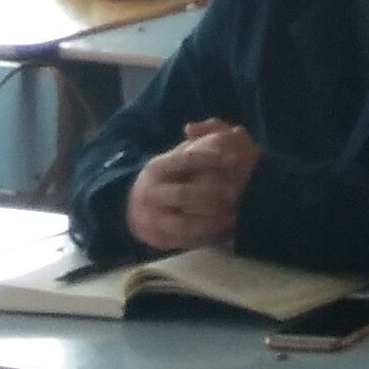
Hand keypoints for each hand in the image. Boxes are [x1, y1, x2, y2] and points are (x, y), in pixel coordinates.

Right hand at [125, 117, 259, 250]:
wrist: (133, 207)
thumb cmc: (166, 177)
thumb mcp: (175, 156)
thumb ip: (193, 140)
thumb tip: (191, 127)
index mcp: (157, 168)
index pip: (185, 160)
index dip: (211, 158)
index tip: (234, 158)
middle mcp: (151, 193)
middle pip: (184, 194)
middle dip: (212, 194)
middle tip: (235, 193)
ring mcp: (152, 218)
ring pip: (184, 223)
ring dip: (211, 221)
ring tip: (234, 216)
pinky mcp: (158, 238)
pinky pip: (184, 241)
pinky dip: (205, 237)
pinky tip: (224, 232)